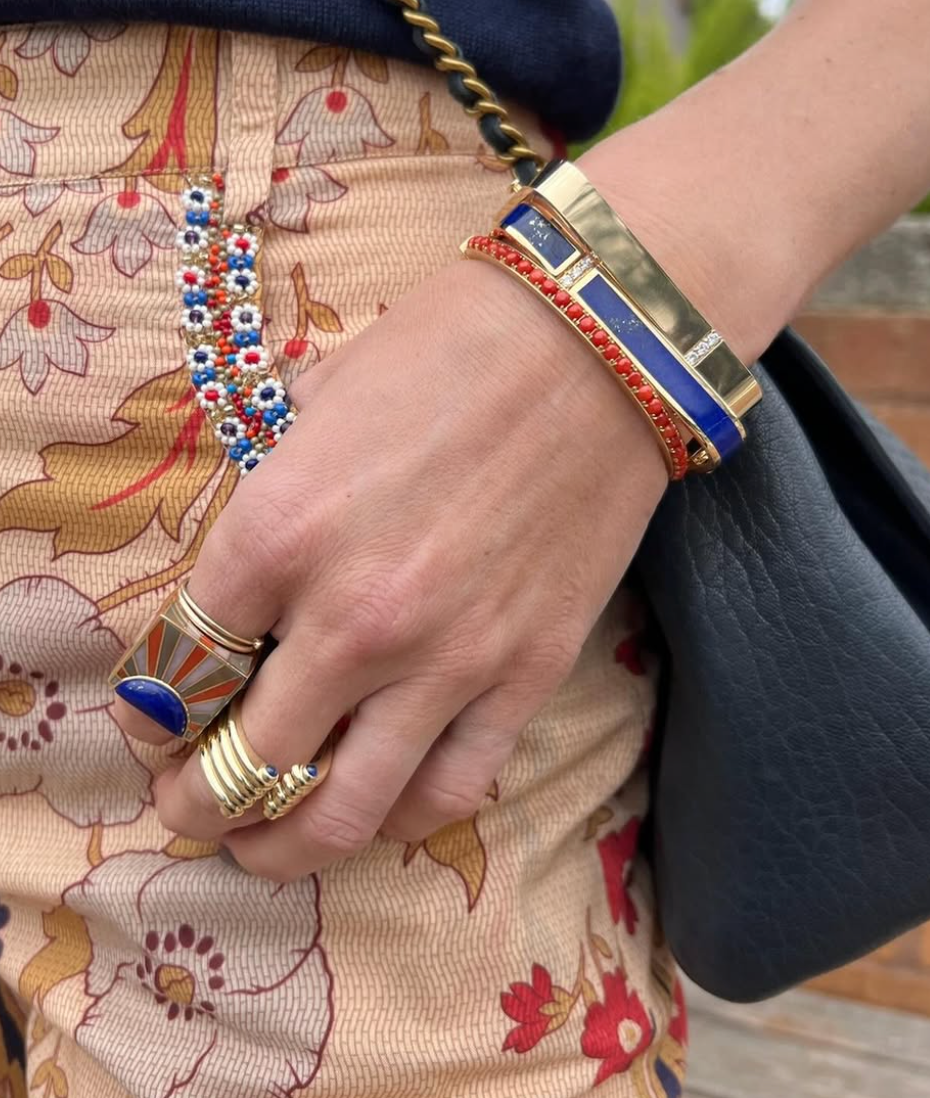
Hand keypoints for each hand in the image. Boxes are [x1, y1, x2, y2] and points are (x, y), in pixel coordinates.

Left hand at [113, 255, 666, 881]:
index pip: (180, 665)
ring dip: (284, 846)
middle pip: (243, 765)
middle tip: (187, 804)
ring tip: (264, 844)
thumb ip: (269, 500)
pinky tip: (378, 803)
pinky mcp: (526, 676)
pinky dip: (399, 815)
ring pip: (343, 814)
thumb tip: (244, 571)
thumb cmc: (444, 351)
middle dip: (195, 801)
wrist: (595, 346)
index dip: (153, 709)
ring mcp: (446, 660)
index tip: (154, 723)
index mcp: (277, 531)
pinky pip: (450, 792)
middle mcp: (351, 617)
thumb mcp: (316, 406)